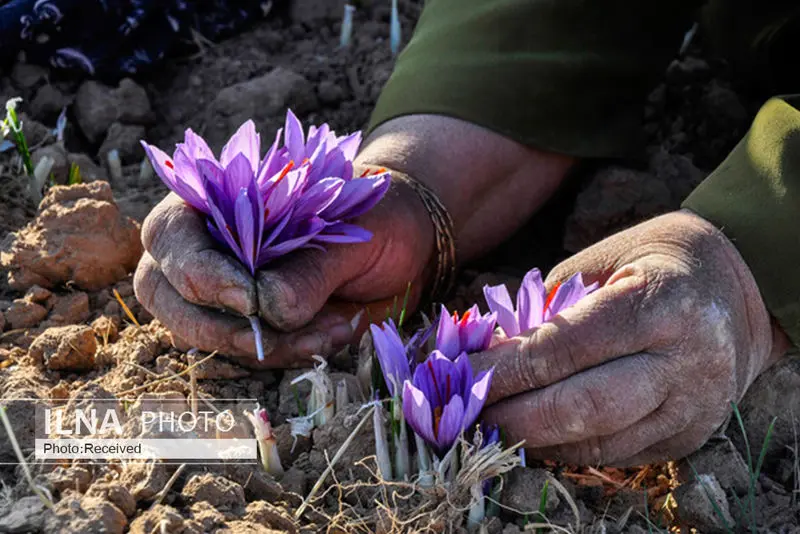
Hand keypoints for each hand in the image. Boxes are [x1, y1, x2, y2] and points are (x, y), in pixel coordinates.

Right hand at [134, 114, 574, 366]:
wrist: (408, 244)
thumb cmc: (377, 216)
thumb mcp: (355, 228)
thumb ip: (310, 264)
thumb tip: (267, 310)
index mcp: (217, 198)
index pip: (170, 236)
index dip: (198, 272)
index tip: (249, 298)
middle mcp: (207, 246)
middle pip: (167, 295)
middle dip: (222, 324)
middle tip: (284, 330)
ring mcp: (225, 291)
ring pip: (208, 334)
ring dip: (268, 344)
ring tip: (337, 326)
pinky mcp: (252, 326)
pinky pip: (250, 352)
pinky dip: (290, 353)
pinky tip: (337, 332)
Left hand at [471, 210, 790, 464]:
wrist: (741, 294)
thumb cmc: (657, 262)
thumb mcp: (605, 258)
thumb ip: (549, 304)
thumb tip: (488, 348)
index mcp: (658, 303)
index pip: (565, 347)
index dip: (504, 368)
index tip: (457, 372)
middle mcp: (682, 362)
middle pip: (582, 407)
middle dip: (512, 416)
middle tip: (463, 411)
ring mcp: (690, 408)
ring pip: (598, 443)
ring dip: (533, 440)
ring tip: (486, 427)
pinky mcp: (687, 438)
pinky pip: (615, 456)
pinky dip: (565, 449)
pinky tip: (531, 435)